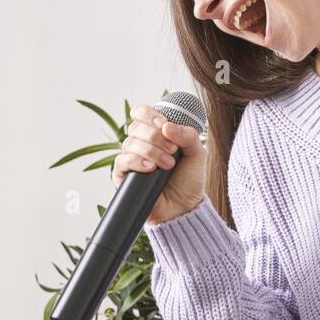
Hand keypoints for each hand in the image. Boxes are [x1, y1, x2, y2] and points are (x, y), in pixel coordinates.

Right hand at [112, 104, 209, 224]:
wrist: (184, 206)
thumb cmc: (189, 179)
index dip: (150, 115)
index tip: (165, 124)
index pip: (142, 113)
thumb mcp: (197, 154)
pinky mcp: (123, 175)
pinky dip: (137, 161)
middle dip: (156, 137)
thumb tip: (167, 126)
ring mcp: (131, 159)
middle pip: (136, 127)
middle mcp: (141, 143)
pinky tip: (151, 168)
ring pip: (129, 142)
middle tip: (173, 150)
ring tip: (168, 165)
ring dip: (151, 151)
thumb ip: (188, 136)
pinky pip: (122, 161)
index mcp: (156, 133)